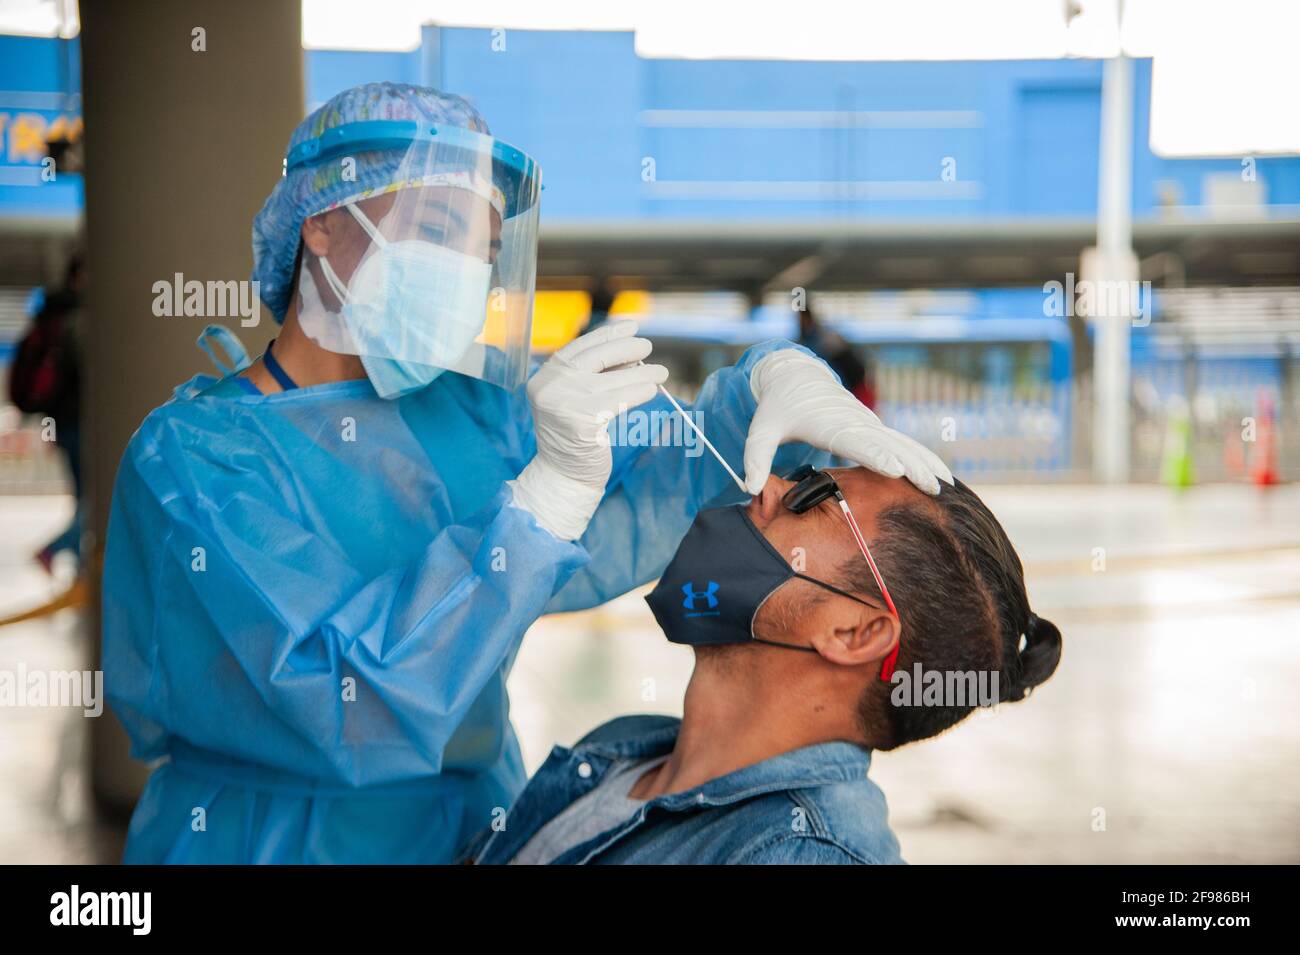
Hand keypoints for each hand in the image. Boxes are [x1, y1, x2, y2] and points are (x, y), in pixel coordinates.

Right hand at [510, 320, 667, 539]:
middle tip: (648, 347)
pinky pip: (619, 400)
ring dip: (642, 373)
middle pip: (596, 357)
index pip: (580, 347)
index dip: (607, 334)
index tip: (631, 326)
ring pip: (613, 380)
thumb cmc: (574, 437)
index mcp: (545, 376)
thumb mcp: (575, 398)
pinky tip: (652, 390)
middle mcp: (550, 386)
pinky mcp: (582, 422)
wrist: (563, 476)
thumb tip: (631, 353)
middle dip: (627, 348)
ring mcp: (564, 403)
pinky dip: (640, 392)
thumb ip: (593, 376)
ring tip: (661, 372)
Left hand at [743, 348, 952, 495]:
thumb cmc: (778, 407)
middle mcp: (856, 425)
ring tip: (945, 485)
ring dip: (926, 462)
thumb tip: (750, 488)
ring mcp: (869, 427)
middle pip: (890, 446)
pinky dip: (923, 458)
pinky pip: (904, 445)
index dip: (876, 455)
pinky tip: (940, 477)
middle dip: (912, 465)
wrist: (796, 379)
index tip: (895, 469)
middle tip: (932, 486)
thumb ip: (754, 457)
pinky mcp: (874, 431)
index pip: (857, 441)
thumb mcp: (760, 429)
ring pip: (903, 445)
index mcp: (831, 425)